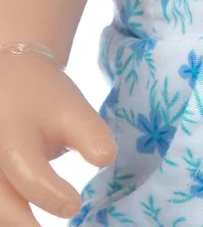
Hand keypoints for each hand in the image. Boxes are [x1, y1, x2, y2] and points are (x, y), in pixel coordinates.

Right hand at [0, 52, 115, 223]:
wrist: (8, 77)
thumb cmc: (44, 97)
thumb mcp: (71, 108)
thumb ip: (89, 135)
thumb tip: (105, 160)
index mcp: (13, 135)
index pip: (29, 174)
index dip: (52, 195)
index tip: (76, 205)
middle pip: (0, 204)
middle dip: (25, 226)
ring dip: (14, 221)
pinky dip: (9, 213)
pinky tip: (26, 220)